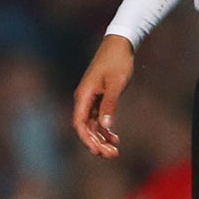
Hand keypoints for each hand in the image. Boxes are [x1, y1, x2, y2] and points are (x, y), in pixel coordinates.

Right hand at [71, 34, 134, 156]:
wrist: (119, 44)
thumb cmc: (117, 61)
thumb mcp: (116, 83)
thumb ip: (110, 104)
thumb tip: (106, 125)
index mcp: (83, 95)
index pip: (79, 123)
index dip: (86, 139)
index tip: (98, 151)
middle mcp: (84, 100)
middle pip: (85, 128)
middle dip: (96, 143)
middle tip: (112, 155)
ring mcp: (90, 100)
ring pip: (91, 126)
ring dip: (101, 139)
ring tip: (115, 151)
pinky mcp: (98, 99)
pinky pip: (97, 120)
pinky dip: (105, 130)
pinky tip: (115, 138)